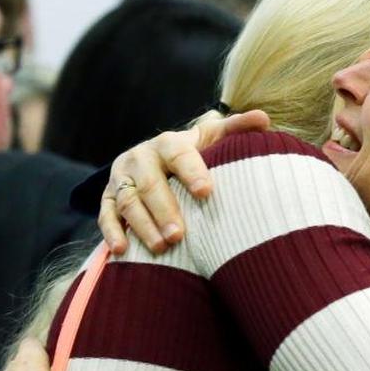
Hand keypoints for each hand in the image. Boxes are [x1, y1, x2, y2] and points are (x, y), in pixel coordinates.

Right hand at [100, 110, 270, 253]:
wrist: (155, 158)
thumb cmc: (192, 153)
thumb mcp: (211, 139)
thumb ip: (235, 129)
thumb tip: (264, 119)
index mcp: (168, 143)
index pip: (179, 154)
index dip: (192, 172)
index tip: (206, 192)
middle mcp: (140, 157)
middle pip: (151, 185)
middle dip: (165, 210)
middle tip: (179, 236)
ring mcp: (121, 177)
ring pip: (128, 202)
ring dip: (143, 226)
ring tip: (162, 247)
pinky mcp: (108, 196)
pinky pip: (106, 215)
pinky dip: (113, 232)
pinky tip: (124, 251)